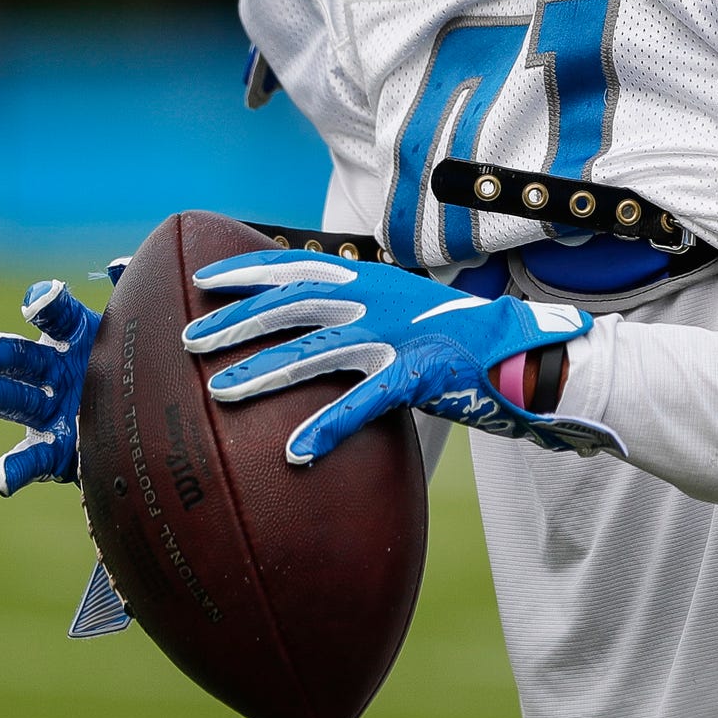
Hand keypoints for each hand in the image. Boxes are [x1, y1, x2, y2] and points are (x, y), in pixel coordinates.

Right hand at [0, 258, 128, 495]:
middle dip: (1, 352)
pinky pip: (27, 461)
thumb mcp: (142, 329)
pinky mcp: (50, 450)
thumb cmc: (139, 363)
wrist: (149, 421)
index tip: (40, 301)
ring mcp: (46, 410)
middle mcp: (51, 368)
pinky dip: (11, 470)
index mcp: (73, 334)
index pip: (51, 313)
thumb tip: (119, 264)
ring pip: (12, 400)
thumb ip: (132, 296)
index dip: (43, 304)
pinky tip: (4, 480)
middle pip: (17, 355)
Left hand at [182, 250, 621, 462]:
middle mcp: (380, 298)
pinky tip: (295, 453)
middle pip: (295, 300)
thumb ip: (361, 317)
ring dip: (265, 370)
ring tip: (220, 392)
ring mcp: (400, 334)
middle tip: (186, 338)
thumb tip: (312, 336)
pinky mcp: (421, 374)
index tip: (201, 280)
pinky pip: (364, 403)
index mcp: (375, 279)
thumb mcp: (405, 313)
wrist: (530, 351)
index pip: (300, 264)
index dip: (249, 269)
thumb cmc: (462, 340)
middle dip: (237, 318)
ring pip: (318, 348)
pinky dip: (327, 426)